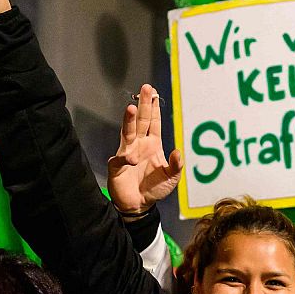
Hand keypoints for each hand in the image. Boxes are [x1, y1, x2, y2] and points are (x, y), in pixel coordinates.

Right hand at [107, 84, 182, 215]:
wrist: (138, 205)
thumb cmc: (154, 189)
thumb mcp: (171, 178)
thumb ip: (176, 166)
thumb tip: (177, 152)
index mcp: (153, 144)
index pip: (154, 122)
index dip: (154, 108)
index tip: (154, 93)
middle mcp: (139, 144)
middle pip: (141, 121)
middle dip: (143, 104)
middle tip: (146, 88)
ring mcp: (127, 152)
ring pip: (128, 133)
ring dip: (130, 120)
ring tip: (131, 108)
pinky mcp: (117, 165)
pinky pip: (121, 158)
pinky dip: (126, 158)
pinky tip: (132, 159)